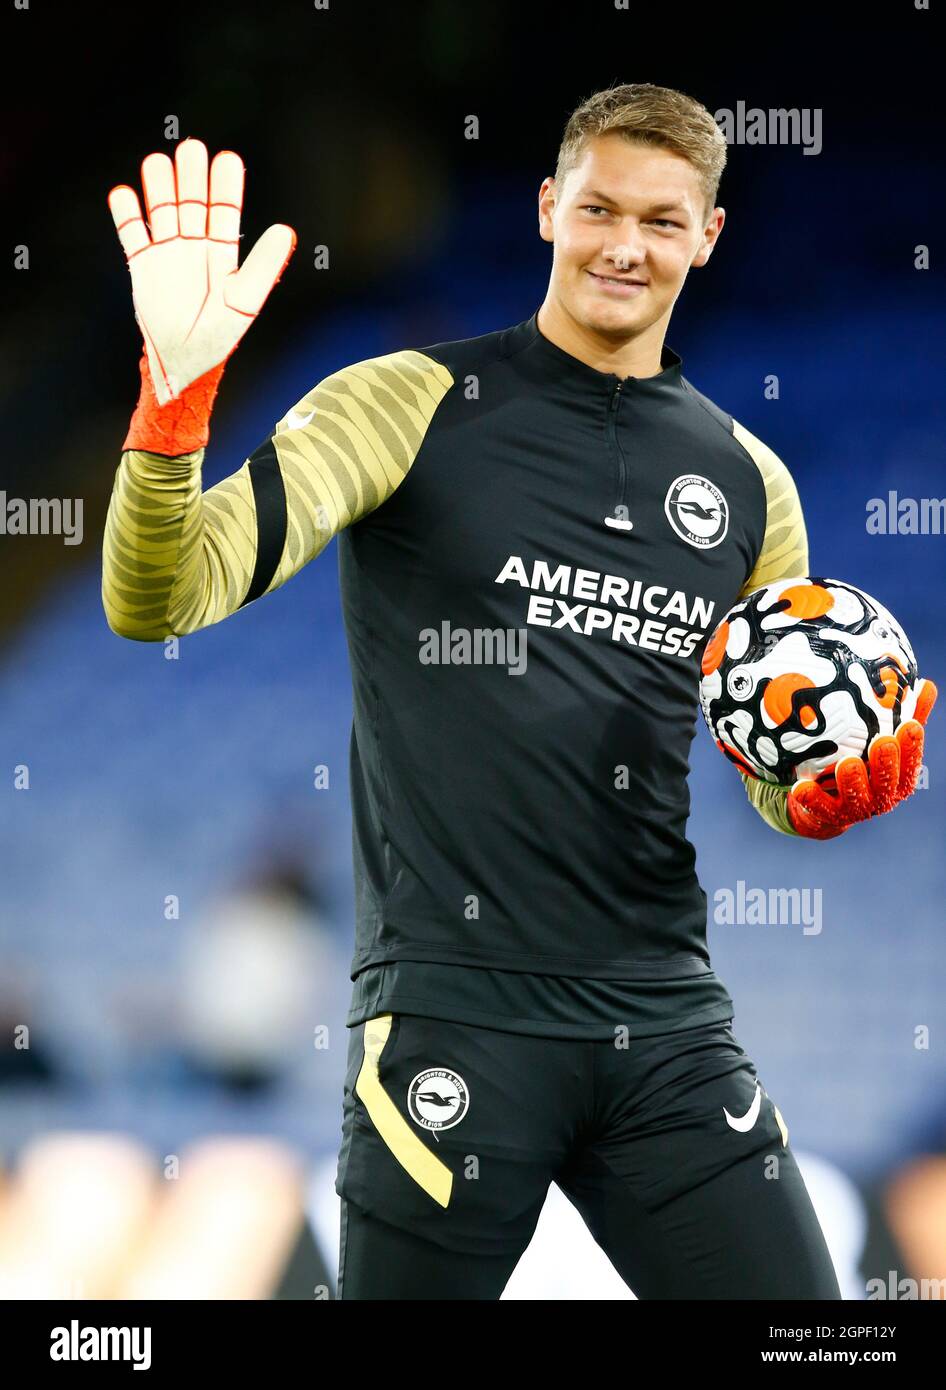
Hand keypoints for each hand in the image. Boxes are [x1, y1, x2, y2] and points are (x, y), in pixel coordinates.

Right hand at [108, 138, 295, 404]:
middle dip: (191, 176)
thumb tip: (286, 231)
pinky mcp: (142, 265)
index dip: (225, 185)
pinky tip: (125, 195)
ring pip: (162, 209)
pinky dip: (126, 213)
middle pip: (192, 201)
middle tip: (191, 150)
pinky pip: (132, 232)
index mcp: (222, 254)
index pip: (224, 210)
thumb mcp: (245, 303)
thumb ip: (263, 266)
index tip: (226, 160)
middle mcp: (195, 247)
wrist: (182, 364)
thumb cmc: (217, 338)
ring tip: (158, 163)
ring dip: (159, 185)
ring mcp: (167, 253)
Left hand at [787, 678, 936, 838]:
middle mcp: (882, 795)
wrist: (829, 801)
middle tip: (883, 742)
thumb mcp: (883, 736)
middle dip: (887, 763)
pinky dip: (812, 799)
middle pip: (888, 782)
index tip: (910, 725)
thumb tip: (927, 684)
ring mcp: (857, 808)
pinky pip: (820, 807)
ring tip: (848, 763)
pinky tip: (800, 787)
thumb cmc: (864, 759)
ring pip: (858, 797)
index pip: (910, 762)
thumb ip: (906, 714)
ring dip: (854, 781)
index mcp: (898, 776)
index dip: (912, 746)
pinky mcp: (830, 815)